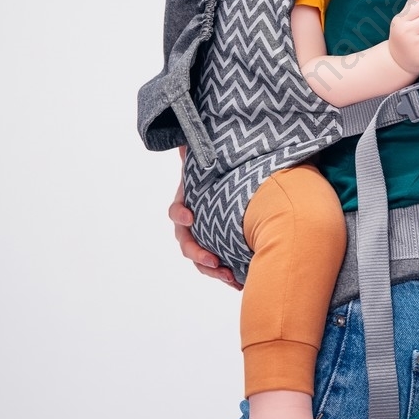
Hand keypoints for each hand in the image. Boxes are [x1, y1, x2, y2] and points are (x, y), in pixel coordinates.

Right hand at [170, 148, 240, 289]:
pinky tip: (240, 282)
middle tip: (213, 260)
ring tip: (230, 276)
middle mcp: (190, 227)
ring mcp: (201, 242)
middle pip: (187, 244)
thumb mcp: (209, 165)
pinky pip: (217, 269)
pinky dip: (227, 276)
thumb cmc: (216, 179)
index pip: (177, 212)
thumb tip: (187, 137)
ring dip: (214, 271)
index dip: (181, 215)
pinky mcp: (216, 253)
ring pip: (202, 262)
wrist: (228, 193)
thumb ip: (199, 153)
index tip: (191, 216)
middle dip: (199, 253)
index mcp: (186, 205)